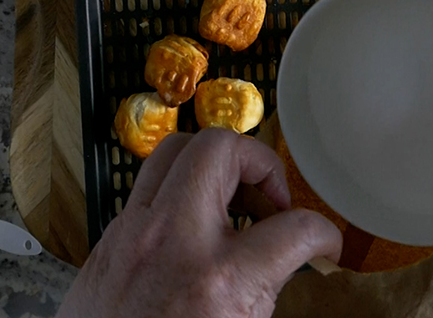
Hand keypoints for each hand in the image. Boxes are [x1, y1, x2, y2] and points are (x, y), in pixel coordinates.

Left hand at [56, 129, 341, 317]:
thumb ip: (266, 285)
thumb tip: (289, 257)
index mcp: (219, 281)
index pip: (295, 229)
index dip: (322, 233)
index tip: (321, 241)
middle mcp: (173, 243)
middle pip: (221, 148)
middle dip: (259, 162)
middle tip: (270, 198)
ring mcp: (133, 234)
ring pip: (176, 149)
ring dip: (214, 164)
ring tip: (232, 199)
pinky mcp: (109, 240)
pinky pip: (148, 186)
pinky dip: (180, 191)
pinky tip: (195, 224)